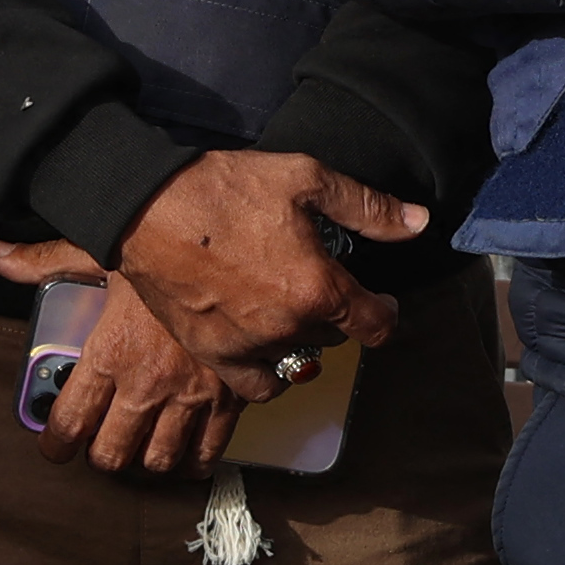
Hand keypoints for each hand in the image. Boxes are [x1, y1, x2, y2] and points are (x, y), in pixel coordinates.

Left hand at [0, 243, 246, 474]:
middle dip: (100, 456)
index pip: (69, 422)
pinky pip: (208, 452)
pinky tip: (186, 455)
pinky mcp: (229, 399)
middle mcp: (146, 383)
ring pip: (158, 459)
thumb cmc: (165, 248)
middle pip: (111, 453)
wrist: (233, 250)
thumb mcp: (100, 250)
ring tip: (140, 450)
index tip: (54, 447)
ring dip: (144, 461)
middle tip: (99, 446)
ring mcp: (190, 395)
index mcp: (110, 352)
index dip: (55, 444)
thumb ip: (47, 262)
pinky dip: (193, 462)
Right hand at [100, 148, 413, 370]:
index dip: (386, 312)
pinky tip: (266, 348)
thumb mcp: (306, 179)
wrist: (147, 208)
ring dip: (303, 340)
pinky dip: (270, 372)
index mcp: (318, 288)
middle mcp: (287, 327)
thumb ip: (367, 207)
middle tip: (320, 285)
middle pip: (335, 339)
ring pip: (298, 360)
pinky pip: (257, 386)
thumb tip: (417, 223)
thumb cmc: (225, 189)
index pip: (375, 325)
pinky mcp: (212, 354)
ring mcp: (248, 347)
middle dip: (336, 314)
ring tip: (291, 313)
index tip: (382, 302)